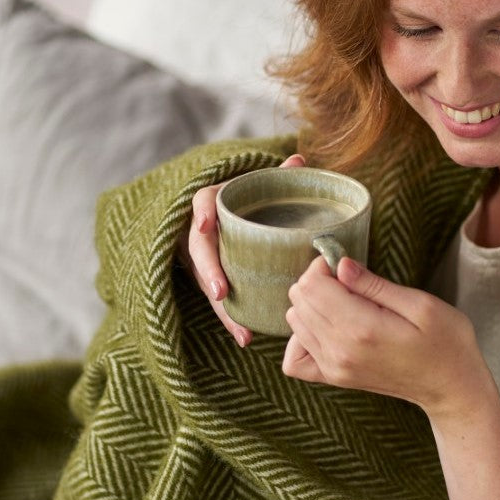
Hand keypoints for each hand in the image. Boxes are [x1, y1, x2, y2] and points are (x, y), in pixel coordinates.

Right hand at [177, 153, 305, 345]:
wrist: (231, 218)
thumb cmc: (251, 200)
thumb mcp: (261, 186)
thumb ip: (277, 176)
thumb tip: (299, 161)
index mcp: (215, 203)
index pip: (203, 203)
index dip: (203, 213)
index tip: (204, 225)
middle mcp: (205, 231)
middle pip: (201, 251)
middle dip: (209, 273)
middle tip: (220, 292)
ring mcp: (207, 258)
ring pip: (208, 283)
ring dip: (223, 309)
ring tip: (241, 330)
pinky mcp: (215, 279)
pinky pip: (220, 301)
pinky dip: (232, 319)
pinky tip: (247, 338)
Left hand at [282, 256, 494, 418]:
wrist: (451, 387)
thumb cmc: (446, 342)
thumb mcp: (421, 304)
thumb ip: (375, 285)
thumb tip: (341, 265)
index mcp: (361, 328)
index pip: (311, 285)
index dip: (324, 266)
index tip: (345, 263)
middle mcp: (339, 350)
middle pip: (299, 299)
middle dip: (318, 281)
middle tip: (349, 281)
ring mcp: (333, 368)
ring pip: (294, 321)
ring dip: (312, 304)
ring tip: (344, 302)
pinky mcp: (334, 378)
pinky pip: (294, 359)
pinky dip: (302, 337)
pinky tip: (325, 328)